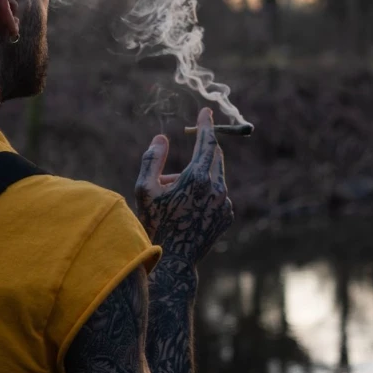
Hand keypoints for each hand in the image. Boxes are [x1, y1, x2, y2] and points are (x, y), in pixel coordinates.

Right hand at [133, 108, 233, 264]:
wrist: (174, 261)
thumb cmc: (155, 224)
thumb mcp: (144, 190)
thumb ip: (152, 159)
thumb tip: (162, 138)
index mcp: (196, 178)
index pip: (206, 142)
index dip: (205, 125)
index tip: (206, 111)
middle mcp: (216, 187)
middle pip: (214, 156)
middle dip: (200, 151)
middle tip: (181, 161)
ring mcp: (225, 202)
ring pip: (215, 175)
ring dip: (198, 175)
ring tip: (176, 196)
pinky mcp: (228, 214)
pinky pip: (218, 192)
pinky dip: (205, 192)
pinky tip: (188, 210)